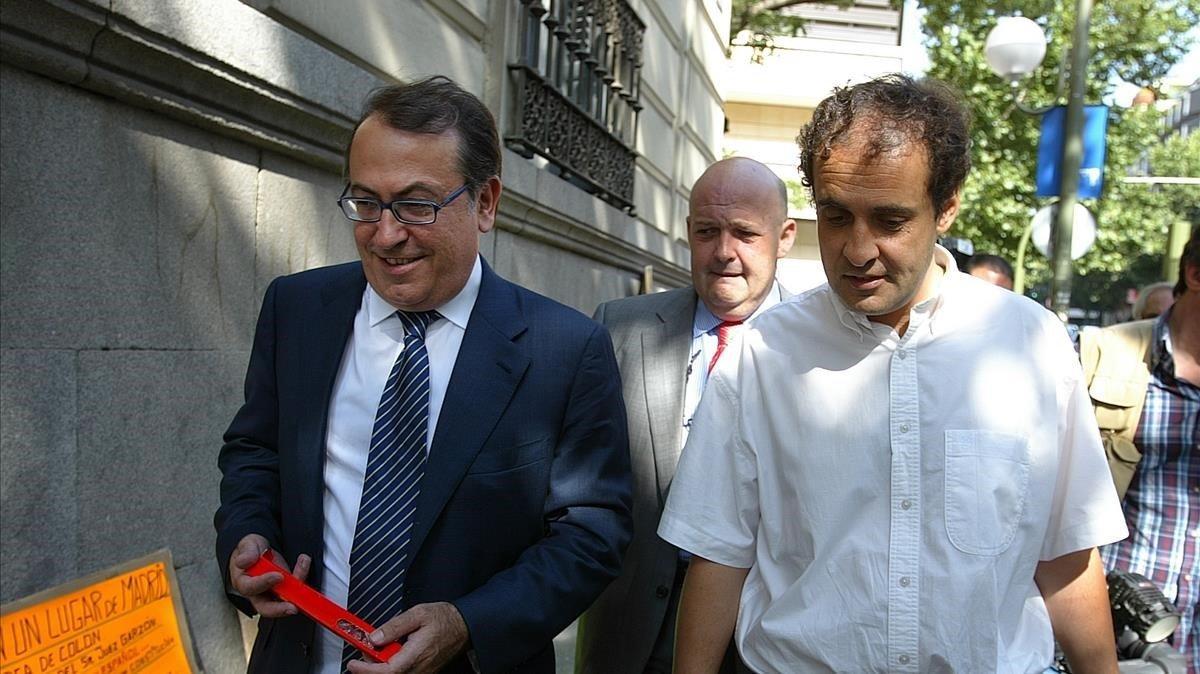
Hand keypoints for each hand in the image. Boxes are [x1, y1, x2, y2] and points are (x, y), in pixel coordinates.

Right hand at [228, 533, 310, 617]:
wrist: (260, 550)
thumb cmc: (251, 550)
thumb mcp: (247, 545)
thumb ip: (247, 552)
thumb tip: (244, 562)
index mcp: (243, 582)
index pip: (250, 588)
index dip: (264, 583)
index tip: (278, 576)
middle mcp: (258, 592)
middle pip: (266, 608)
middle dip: (279, 609)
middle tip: (292, 607)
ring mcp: (273, 592)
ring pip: (284, 600)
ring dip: (297, 590)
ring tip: (303, 565)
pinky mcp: (286, 588)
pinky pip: (296, 588)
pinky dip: (302, 575)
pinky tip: (304, 561)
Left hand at [347, 602, 468, 673]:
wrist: (464, 626)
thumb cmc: (444, 619)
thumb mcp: (418, 614)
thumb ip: (394, 626)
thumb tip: (374, 637)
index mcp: (416, 655)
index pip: (387, 671)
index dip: (366, 670)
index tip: (353, 664)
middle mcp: (419, 669)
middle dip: (370, 668)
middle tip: (363, 651)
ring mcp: (421, 672)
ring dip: (380, 667)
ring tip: (376, 649)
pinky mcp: (422, 672)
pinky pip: (402, 673)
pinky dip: (390, 667)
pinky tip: (388, 654)